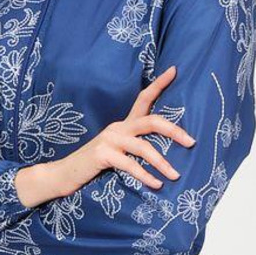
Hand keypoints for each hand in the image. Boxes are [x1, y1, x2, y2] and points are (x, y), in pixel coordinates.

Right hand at [14, 66, 194, 208]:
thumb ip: (134, 149)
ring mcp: (109, 140)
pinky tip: (156, 184)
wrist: (64, 175)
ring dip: (162, 162)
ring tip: (176, 175)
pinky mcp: (102, 154)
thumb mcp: (116, 152)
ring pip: (144, 146)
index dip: (159, 84)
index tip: (175, 70)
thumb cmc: (93, 166)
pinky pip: (130, 165)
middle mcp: (118, 128)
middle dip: (174, 130)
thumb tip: (164, 156)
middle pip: (151, 121)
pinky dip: (145, 176)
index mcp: (123, 125)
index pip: (143, 99)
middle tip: (191, 142)